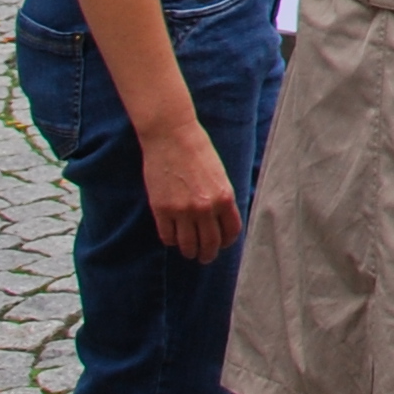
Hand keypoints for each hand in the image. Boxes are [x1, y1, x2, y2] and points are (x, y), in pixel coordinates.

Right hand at [138, 116, 245, 262]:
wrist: (172, 136)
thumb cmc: (198, 151)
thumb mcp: (219, 175)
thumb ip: (221, 198)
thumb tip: (220, 221)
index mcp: (225, 197)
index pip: (231, 232)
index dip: (227, 242)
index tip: (222, 244)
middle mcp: (205, 207)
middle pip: (210, 244)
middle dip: (208, 254)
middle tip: (204, 257)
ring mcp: (182, 210)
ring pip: (188, 245)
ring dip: (189, 252)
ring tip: (189, 252)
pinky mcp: (162, 209)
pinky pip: (168, 237)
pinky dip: (171, 241)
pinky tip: (173, 238)